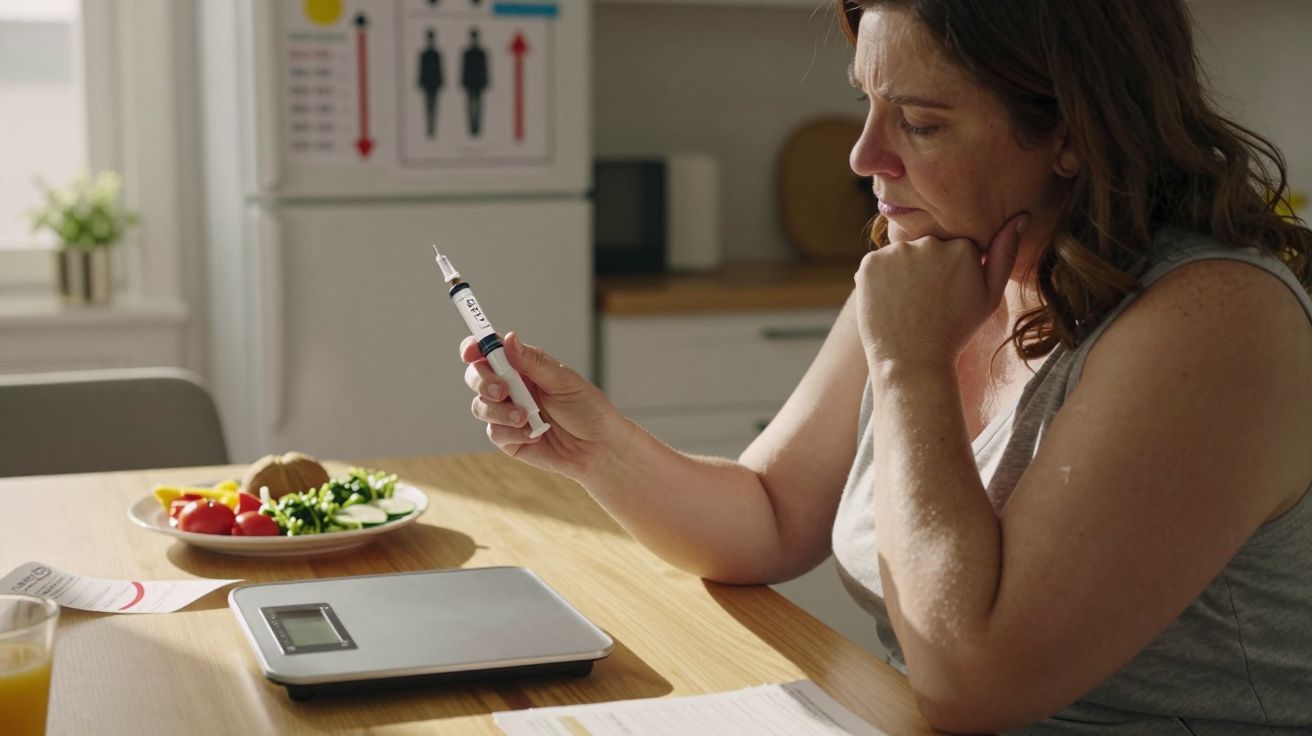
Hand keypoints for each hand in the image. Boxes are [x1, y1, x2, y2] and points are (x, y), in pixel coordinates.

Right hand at [462, 332, 629, 481]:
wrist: (599, 448)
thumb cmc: (588, 410)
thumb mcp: (564, 381)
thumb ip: (534, 362)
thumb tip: (508, 339)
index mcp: (524, 367)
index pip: (489, 352)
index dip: (474, 348)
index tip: (472, 351)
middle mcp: (511, 388)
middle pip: (476, 376)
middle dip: (483, 381)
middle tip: (503, 390)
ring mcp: (507, 414)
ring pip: (480, 406)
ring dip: (499, 410)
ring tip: (525, 417)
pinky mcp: (508, 439)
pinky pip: (494, 432)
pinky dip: (511, 431)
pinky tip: (533, 434)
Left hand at [855, 213, 1028, 369]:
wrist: (913, 361)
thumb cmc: (955, 331)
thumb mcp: (989, 297)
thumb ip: (1005, 254)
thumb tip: (1022, 216)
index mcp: (963, 247)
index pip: (954, 247)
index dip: (950, 273)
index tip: (947, 296)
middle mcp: (930, 243)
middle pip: (926, 247)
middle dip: (926, 269)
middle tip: (926, 303)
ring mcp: (897, 252)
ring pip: (901, 255)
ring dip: (902, 273)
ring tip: (907, 305)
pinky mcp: (870, 263)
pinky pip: (877, 264)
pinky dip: (880, 280)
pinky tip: (890, 302)